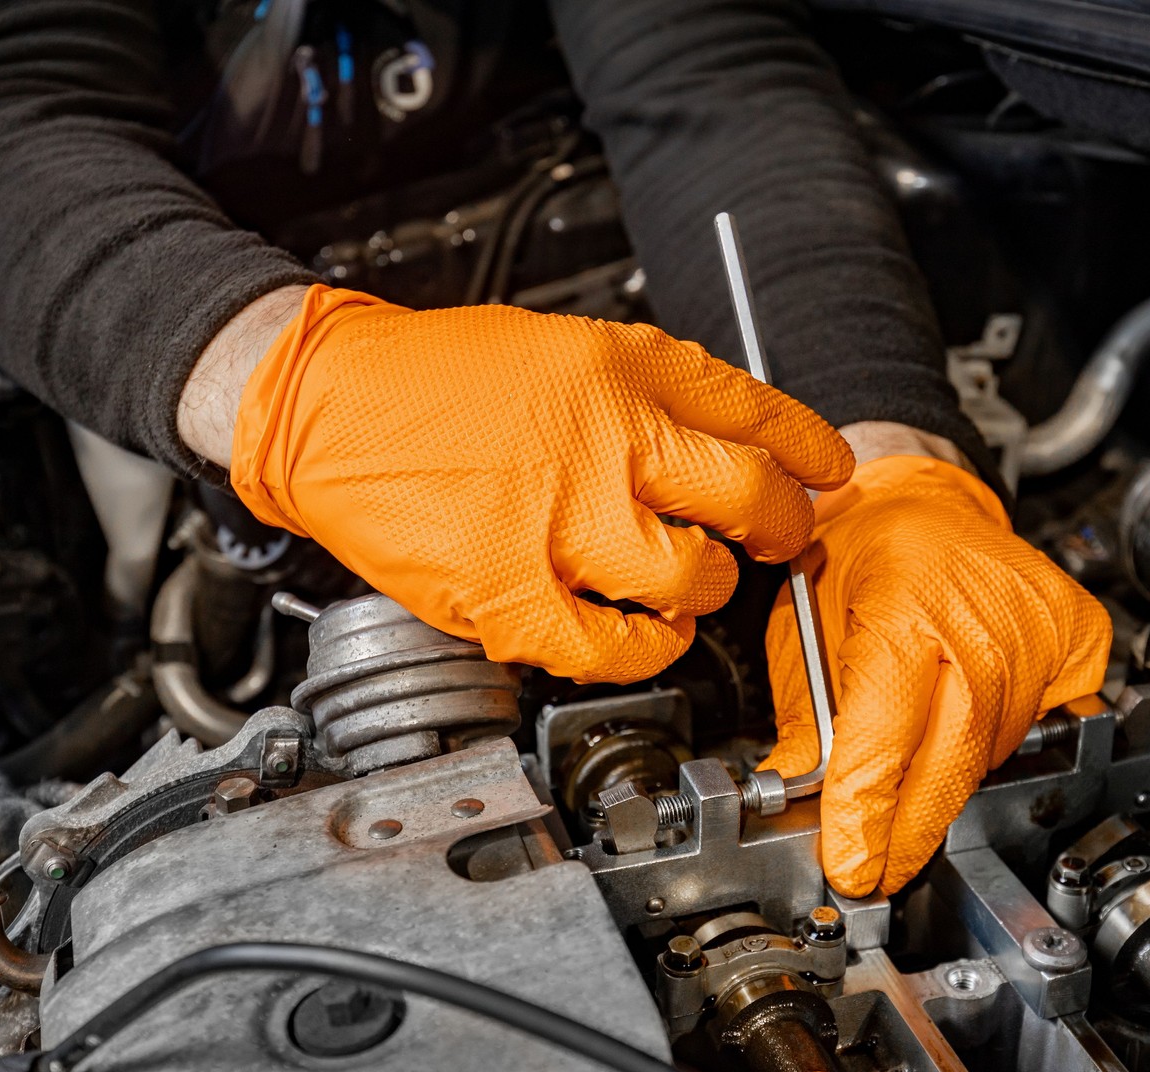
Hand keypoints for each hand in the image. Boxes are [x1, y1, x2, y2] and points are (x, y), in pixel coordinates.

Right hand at [216, 285, 853, 682]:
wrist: (323, 405)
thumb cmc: (430, 379)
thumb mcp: (558, 345)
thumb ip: (644, 390)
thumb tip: (724, 441)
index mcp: (617, 369)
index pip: (755, 414)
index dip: (809, 451)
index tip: (826, 472)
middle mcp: (603, 441)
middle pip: (747, 499)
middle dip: (782, 527)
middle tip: (778, 536)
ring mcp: (560, 523)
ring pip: (694, 579)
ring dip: (710, 588)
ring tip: (697, 583)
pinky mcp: (511, 594)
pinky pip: (614, 646)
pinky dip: (648, 649)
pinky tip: (650, 634)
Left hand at [762, 452, 1109, 897]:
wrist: (925, 500)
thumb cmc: (862, 554)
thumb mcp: (801, 632)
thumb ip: (806, 726)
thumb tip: (803, 807)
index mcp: (904, 605)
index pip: (886, 742)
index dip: (867, 818)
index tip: (854, 867)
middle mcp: (982, 616)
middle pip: (954, 763)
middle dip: (912, 830)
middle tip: (880, 866)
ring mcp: (1041, 628)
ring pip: (995, 755)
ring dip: (950, 785)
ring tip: (914, 777)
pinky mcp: (1081, 640)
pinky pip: (1045, 731)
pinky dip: (1002, 747)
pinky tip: (968, 728)